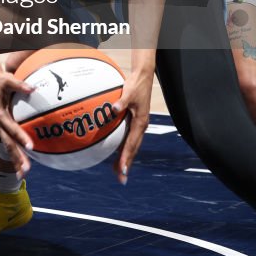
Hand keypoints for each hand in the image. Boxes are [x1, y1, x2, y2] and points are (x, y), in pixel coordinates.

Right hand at [0, 64, 34, 175]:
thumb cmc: (0, 81)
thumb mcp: (8, 80)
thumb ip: (20, 85)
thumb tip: (33, 88)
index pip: (11, 127)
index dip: (20, 137)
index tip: (30, 146)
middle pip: (8, 143)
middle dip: (16, 157)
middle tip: (25, 170)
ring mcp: (1, 127)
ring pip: (8, 146)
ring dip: (15, 160)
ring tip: (22, 173)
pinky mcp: (4, 128)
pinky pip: (10, 142)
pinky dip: (15, 154)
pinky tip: (21, 163)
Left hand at [112, 68, 153, 183]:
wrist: (142, 76)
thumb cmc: (135, 85)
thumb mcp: (128, 92)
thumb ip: (121, 102)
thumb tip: (113, 108)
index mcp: (141, 122)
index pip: (132, 144)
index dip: (126, 158)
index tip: (122, 170)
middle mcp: (141, 126)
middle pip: (133, 149)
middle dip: (127, 164)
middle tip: (121, 179)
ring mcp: (139, 124)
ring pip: (132, 145)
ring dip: (125, 158)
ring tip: (118, 171)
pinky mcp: (135, 120)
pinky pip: (129, 138)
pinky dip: (124, 148)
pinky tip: (117, 153)